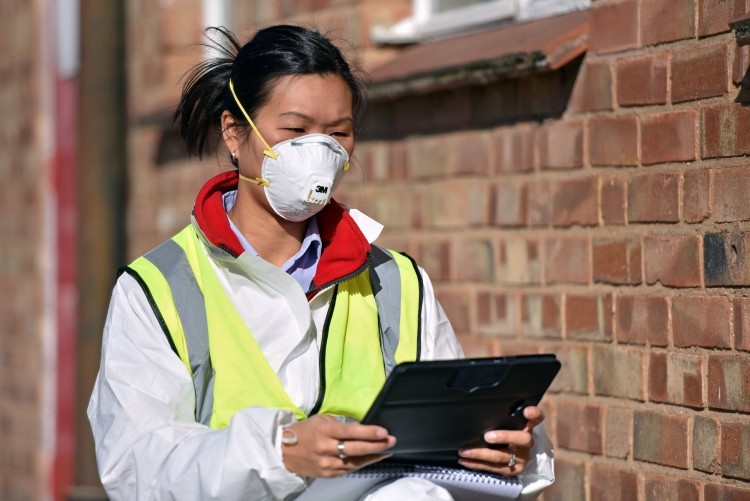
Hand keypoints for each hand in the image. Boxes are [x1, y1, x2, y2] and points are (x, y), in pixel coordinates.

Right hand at [281, 414, 395, 477]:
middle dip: (376, 445)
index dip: (368, 432)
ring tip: (386, 450)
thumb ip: (340, 424)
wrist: (284, 451)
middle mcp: (326, 448)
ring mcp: (327, 463)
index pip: (350, 432)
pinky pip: (349, 469)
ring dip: (373, 456)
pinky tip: (372, 458)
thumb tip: (362, 427)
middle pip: (356, 448)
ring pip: (355, 462)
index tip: (383, 431)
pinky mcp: (327, 474)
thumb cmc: (305, 431)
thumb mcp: (321, 420)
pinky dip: (362, 464)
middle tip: (391, 440)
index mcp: (324, 431)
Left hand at [457, 406, 544, 475]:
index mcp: (528, 428)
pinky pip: (493, 468)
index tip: (526, 410)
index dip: (534, 414)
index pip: (537, 418)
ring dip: (480, 454)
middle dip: (504, 437)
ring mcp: (520, 459)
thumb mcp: (510, 423)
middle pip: (521, 439)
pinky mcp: (512, 471)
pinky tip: (465, 460)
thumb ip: (504, 415)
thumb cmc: (508, 432)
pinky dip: (477, 464)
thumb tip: (484, 404)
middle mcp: (527, 443)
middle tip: (487, 436)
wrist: (516, 455)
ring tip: (465, 451)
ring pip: (502, 457)